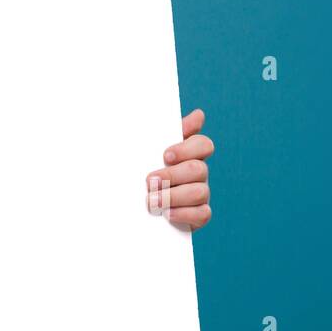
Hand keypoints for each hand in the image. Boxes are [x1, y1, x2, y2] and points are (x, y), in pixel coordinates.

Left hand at [145, 108, 213, 230]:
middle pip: (198, 169)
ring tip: (152, 200)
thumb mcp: (146, 149)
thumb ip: (163, 131)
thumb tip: (199, 114)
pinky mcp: (197, 215)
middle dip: (172, 175)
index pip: (203, 144)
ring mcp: (200, 194)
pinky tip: (166, 214)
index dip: (187, 149)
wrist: (128, 203)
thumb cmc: (139, 169)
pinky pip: (203, 214)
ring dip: (173, 196)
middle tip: (150, 180)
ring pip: (200, 192)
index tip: (165, 155)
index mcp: (187, 154)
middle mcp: (197, 173)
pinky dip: (184, 214)